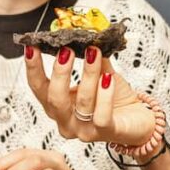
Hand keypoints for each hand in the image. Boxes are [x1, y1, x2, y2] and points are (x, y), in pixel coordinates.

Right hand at [23, 45, 154, 146]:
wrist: (137, 119)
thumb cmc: (115, 98)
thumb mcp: (100, 73)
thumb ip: (91, 57)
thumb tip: (84, 36)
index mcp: (58, 106)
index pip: (39, 87)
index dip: (33, 67)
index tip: (33, 46)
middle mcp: (66, 120)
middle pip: (54, 98)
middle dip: (60, 72)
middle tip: (67, 50)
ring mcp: (84, 130)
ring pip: (82, 102)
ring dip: (88, 74)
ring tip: (95, 53)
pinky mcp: (104, 133)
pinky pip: (101, 115)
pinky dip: (105, 95)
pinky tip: (108, 79)